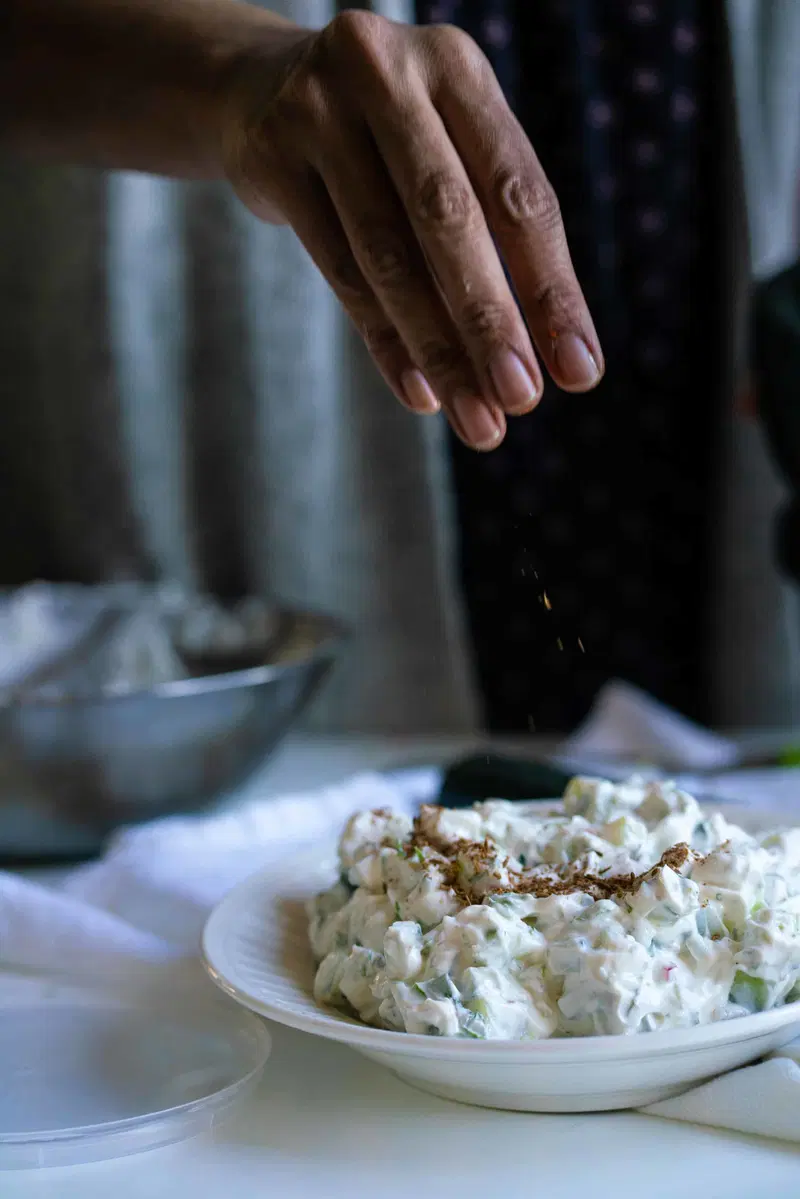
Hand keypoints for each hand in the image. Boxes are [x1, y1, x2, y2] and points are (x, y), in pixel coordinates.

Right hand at [221, 11, 602, 449]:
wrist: (259, 90)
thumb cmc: (389, 139)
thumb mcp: (448, 147)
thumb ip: (496, 227)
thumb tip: (559, 359)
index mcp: (457, 68)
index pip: (519, 193)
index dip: (552, 287)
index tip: (578, 371)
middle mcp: (387, 72)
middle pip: (449, 219)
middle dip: (490, 321)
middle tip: (522, 399)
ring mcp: (318, 110)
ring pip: (388, 256)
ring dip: (439, 350)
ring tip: (478, 419)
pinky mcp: (271, 157)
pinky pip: (339, 271)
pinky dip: (385, 341)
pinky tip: (421, 393)